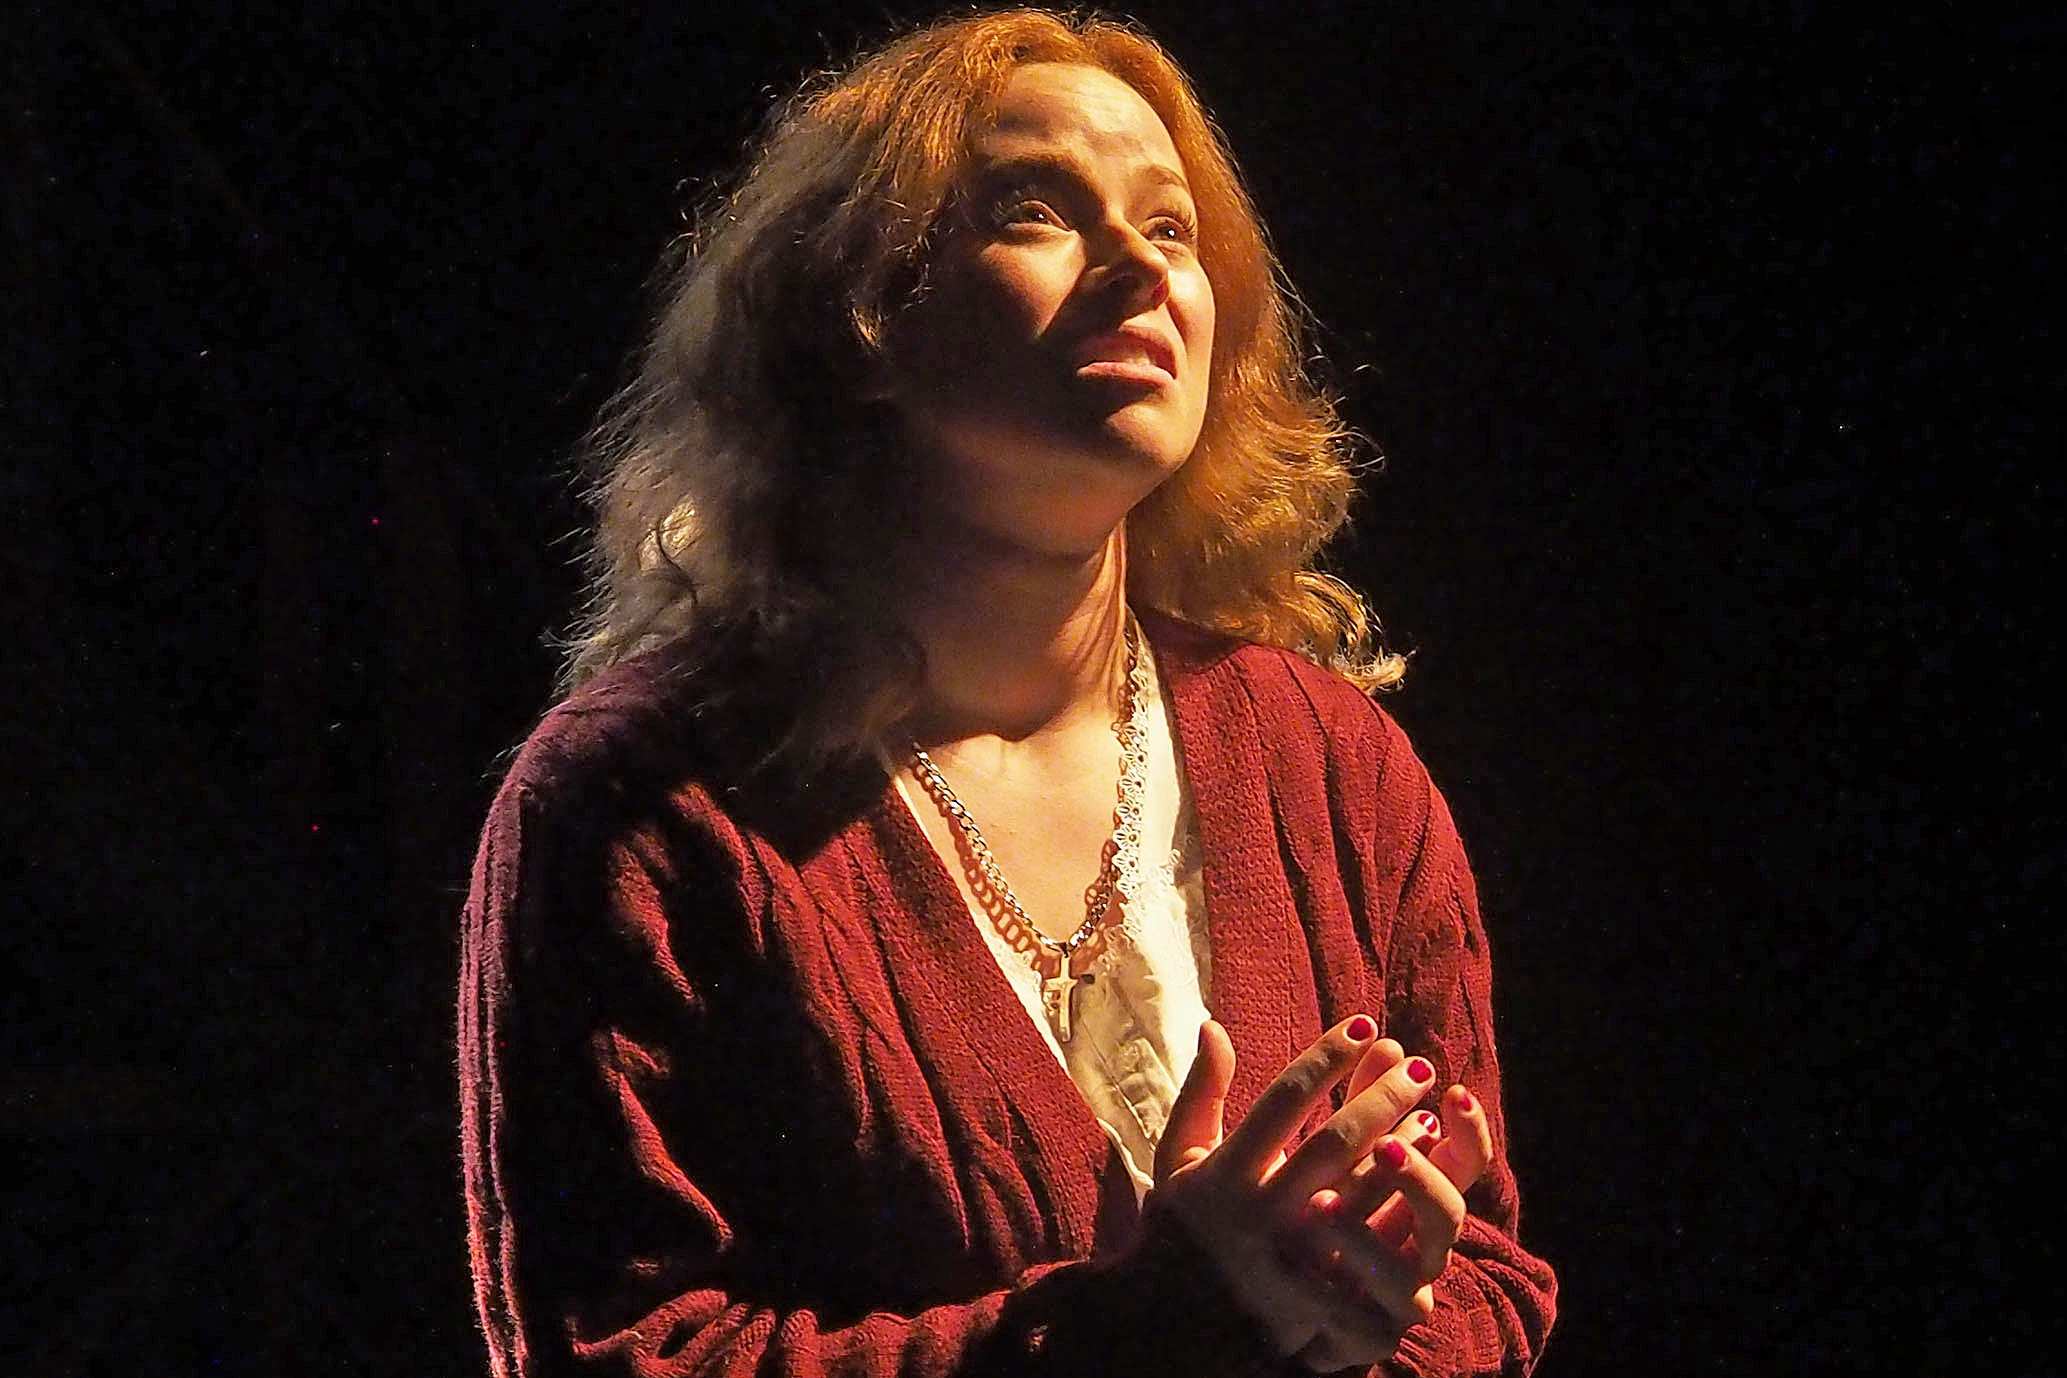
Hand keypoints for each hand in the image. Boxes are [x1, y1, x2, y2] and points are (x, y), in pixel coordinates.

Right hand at [1147, 1017, 1487, 1369]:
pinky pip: (1373, 1249)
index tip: (1365, 1025)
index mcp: (1224, 1174)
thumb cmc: (1179, 1230)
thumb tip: (1214, 1026)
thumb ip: (1201, 1095)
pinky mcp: (1317, 1300)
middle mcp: (1259, 1214)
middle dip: (1382, 1097)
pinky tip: (1422, 1172)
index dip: (1328, 1057)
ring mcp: (1292, 1262)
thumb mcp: (1178, 1160)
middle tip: (1418, 1066)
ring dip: (1404, 1147)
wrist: (1169, 1328)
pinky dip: (1402, 1206)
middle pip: (1337, 1142)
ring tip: (1430, 1111)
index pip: (1285, 1100)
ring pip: (1365, 1193)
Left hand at [1289, 1069, 1493, 1371]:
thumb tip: (1367, 1030)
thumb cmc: (1292, 1214)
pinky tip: (1302, 1272)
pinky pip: (1366, 1321)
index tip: (1451, 1091)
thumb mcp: (1299, 1149)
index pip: (1462, 1157)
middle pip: (1447, 1208)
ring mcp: (1398, 1289)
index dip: (1468, 1128)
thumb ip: (1333, 1094)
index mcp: (1412, 1192)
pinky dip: (1337, 1295)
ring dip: (1372, 1236)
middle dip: (1420, 1173)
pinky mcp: (1368, 1334)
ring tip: (1320, 1205)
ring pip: (1406, 1275)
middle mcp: (1417, 1240)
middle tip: (1385, 1145)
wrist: (1261, 1304)